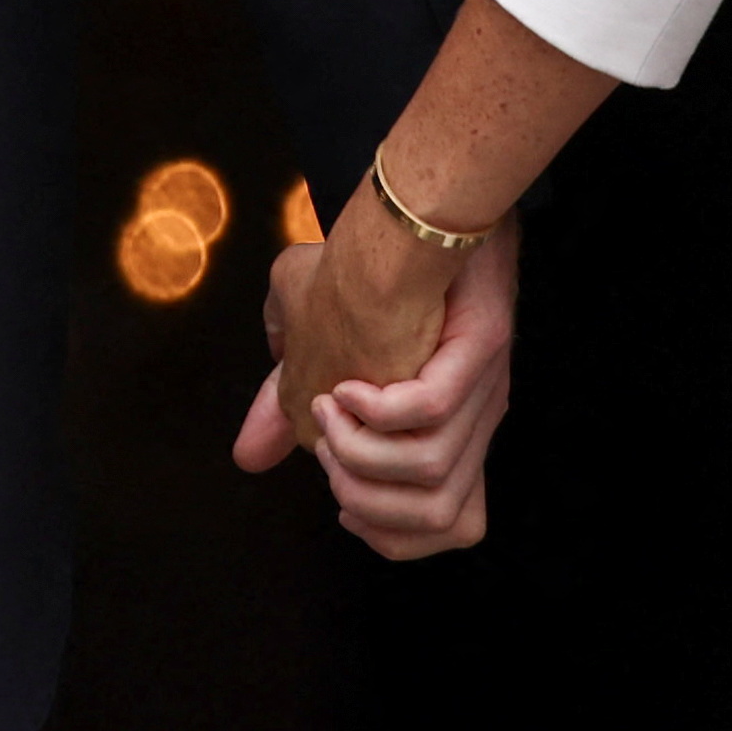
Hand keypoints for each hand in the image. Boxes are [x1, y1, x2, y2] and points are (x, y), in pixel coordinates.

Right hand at [230, 215, 516, 558]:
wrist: (411, 204)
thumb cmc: (365, 270)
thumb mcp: (314, 345)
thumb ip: (285, 405)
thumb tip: (248, 455)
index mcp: (455, 427)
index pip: (448, 526)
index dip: (380, 524)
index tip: (339, 487)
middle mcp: (479, 413)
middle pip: (440, 518)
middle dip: (366, 498)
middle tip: (330, 445)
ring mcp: (483, 382)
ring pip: (434, 476)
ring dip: (364, 455)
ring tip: (332, 409)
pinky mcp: (480, 347)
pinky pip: (431, 412)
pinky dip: (380, 410)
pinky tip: (351, 384)